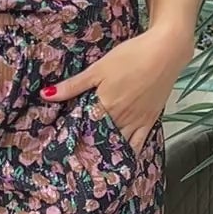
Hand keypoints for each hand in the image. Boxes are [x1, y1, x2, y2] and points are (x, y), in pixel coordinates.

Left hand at [42, 22, 192, 156]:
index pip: (83, 128)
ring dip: (106, 153)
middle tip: (74, 157)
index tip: (60, 147)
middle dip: (87, 147)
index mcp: (104, 105)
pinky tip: (121, 159)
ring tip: (94, 162)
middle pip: (100, 138)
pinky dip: (129, 153)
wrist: (166, 51)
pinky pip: (139, 144)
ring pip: (118, 144)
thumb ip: (73, 85)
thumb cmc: (131, 56)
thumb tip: (46, 95)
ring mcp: (137, 122)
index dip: (71, 138)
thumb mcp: (98, 68)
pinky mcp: (150, 121)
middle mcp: (120, 118)